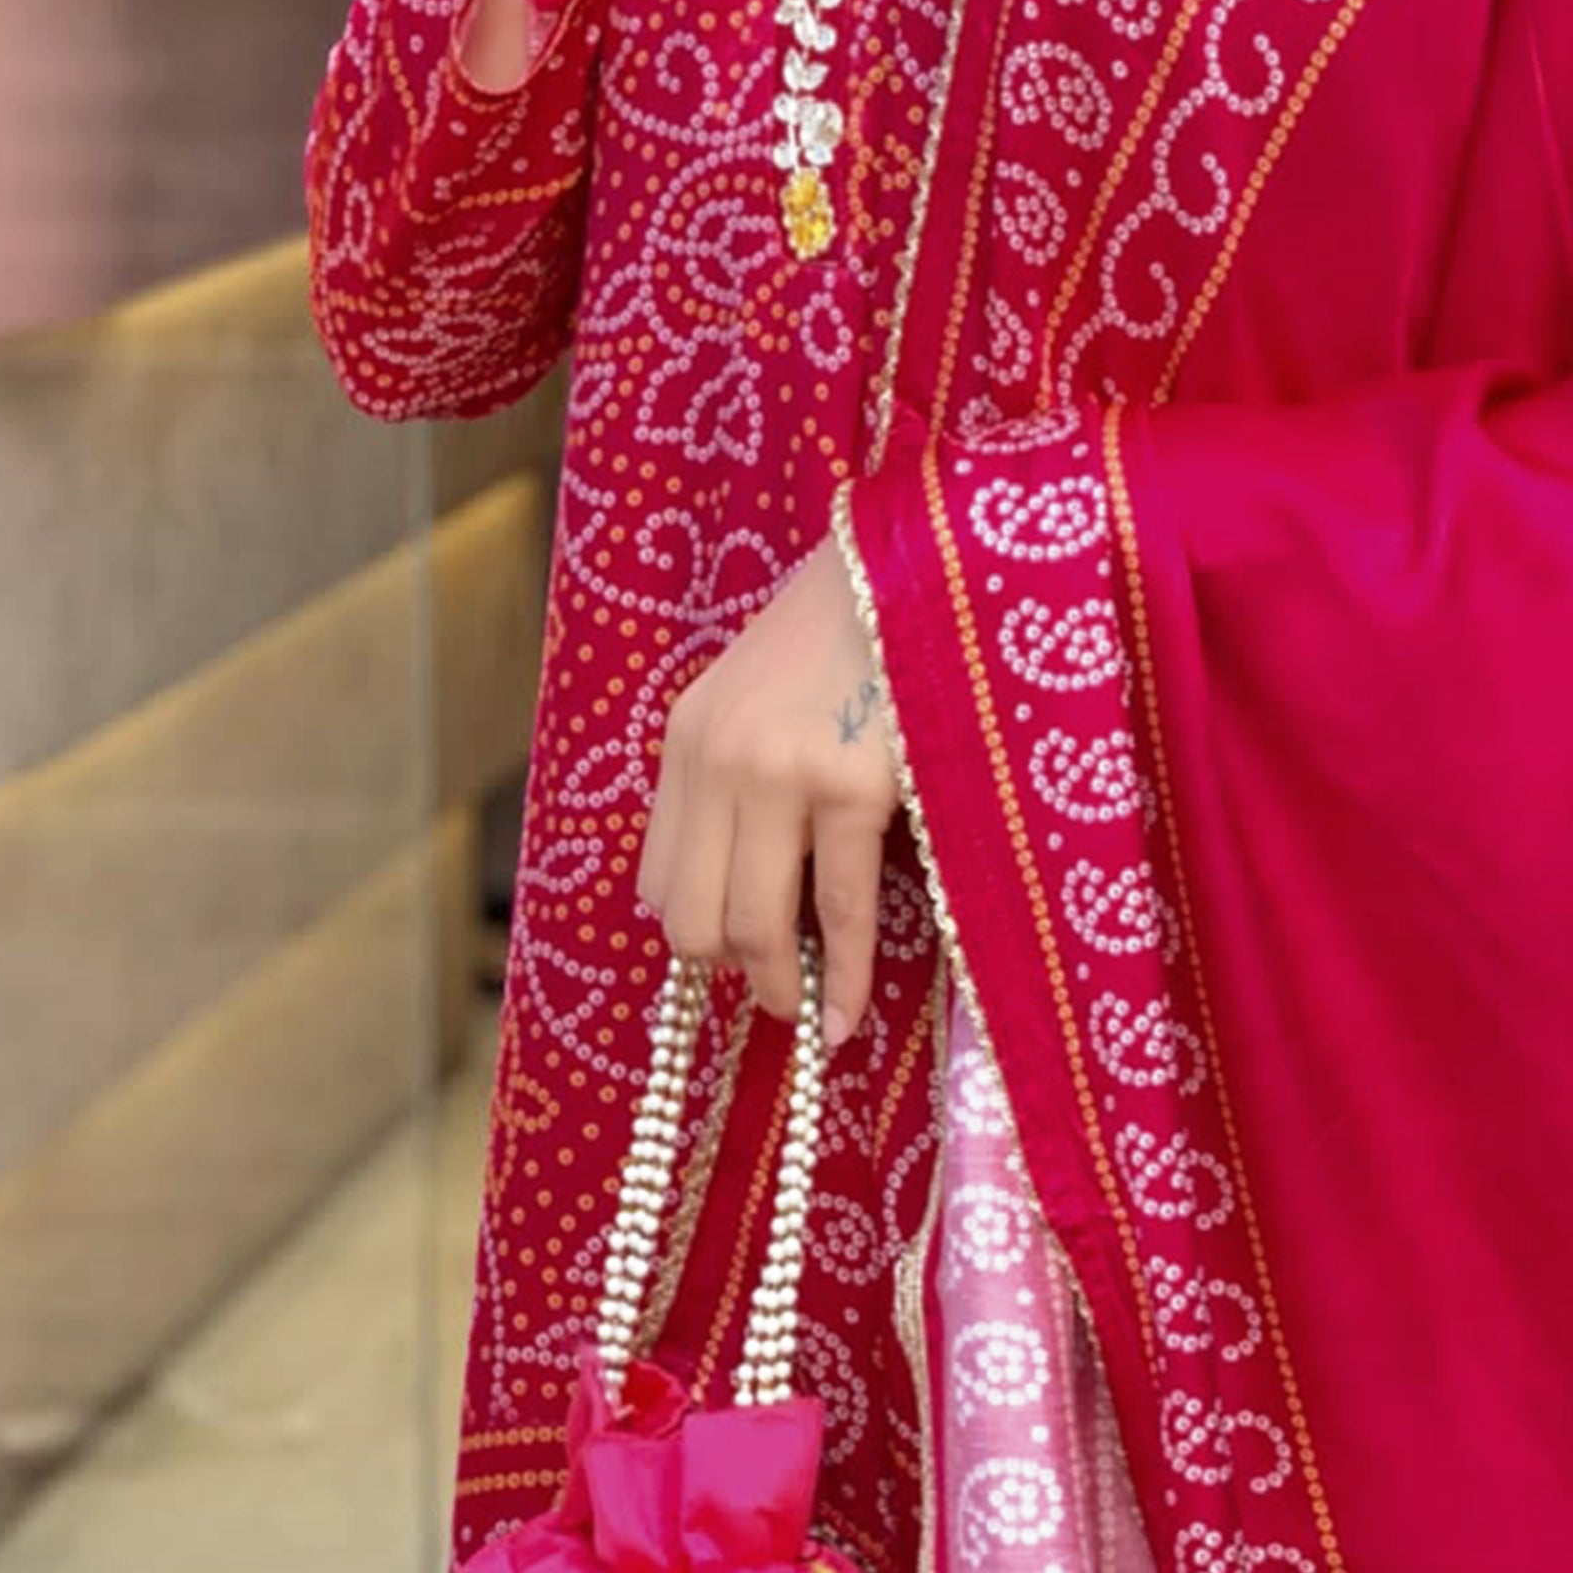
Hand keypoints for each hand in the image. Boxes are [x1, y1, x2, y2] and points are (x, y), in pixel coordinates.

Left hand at [635, 547, 900, 1041]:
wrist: (915, 560)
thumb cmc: (851, 629)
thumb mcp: (761, 694)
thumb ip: (739, 775)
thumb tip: (749, 889)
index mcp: (688, 738)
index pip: (657, 880)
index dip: (697, 937)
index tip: (741, 958)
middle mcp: (717, 760)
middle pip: (690, 919)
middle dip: (733, 975)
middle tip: (780, 991)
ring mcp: (780, 776)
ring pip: (753, 928)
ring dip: (780, 989)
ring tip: (812, 1013)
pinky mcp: (851, 787)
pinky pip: (839, 909)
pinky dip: (843, 976)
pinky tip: (847, 1012)